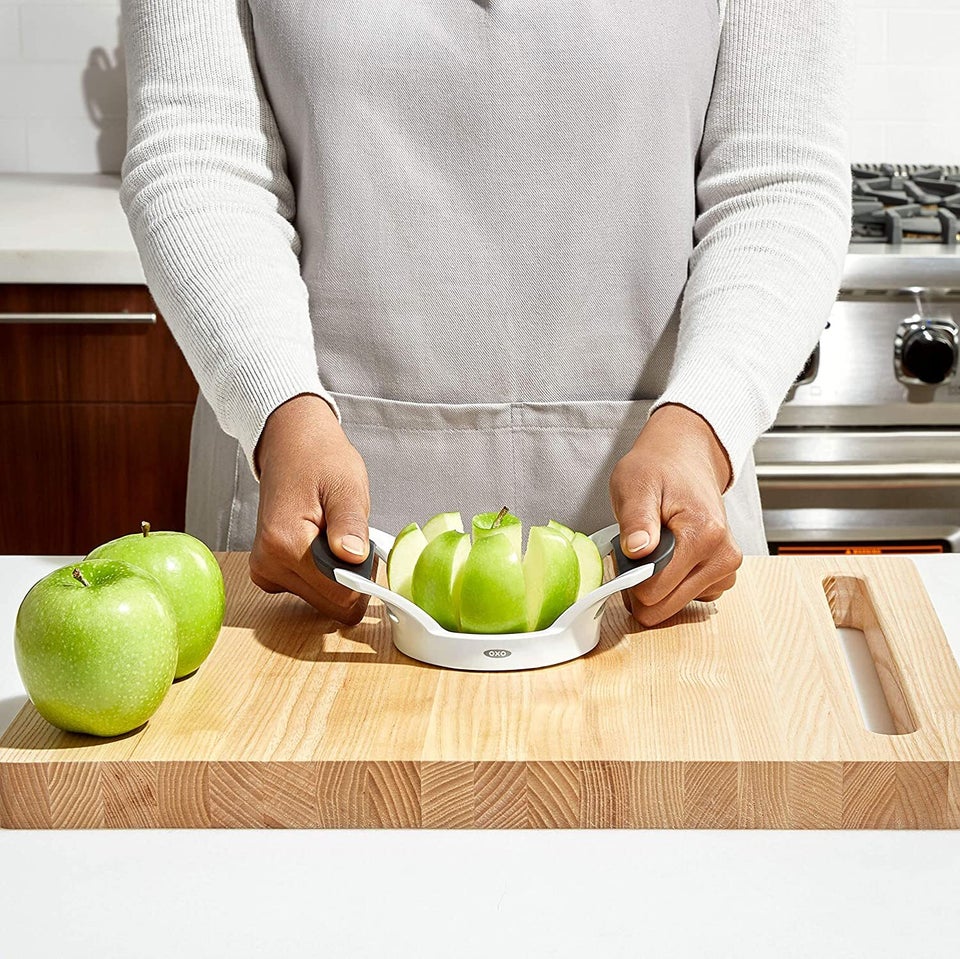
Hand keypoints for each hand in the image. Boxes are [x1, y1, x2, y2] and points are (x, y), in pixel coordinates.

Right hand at [249, 394, 371, 624]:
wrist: (291, 446)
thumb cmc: (319, 459)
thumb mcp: (346, 485)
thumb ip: (350, 525)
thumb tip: (354, 558)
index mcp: (285, 544)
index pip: (340, 596)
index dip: (363, 577)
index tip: (366, 548)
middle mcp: (269, 565)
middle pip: (331, 603)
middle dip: (351, 577)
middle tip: (350, 537)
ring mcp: (267, 571)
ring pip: (323, 600)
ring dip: (338, 574)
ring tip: (334, 534)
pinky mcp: (270, 573)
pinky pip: (311, 590)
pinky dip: (325, 573)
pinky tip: (322, 542)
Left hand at [609, 404, 741, 626]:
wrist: (685, 458)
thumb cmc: (658, 469)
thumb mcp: (635, 485)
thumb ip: (636, 519)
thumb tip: (637, 550)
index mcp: (705, 535)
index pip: (654, 591)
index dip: (628, 578)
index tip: (623, 553)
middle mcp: (724, 557)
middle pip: (664, 606)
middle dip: (641, 585)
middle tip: (636, 550)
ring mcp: (727, 569)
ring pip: (673, 606)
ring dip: (656, 584)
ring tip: (654, 547)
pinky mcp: (723, 575)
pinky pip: (686, 599)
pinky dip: (670, 585)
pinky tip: (667, 556)